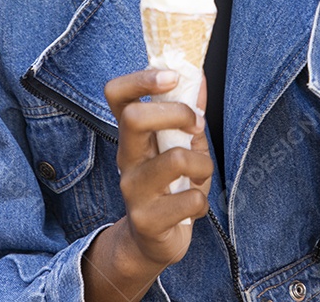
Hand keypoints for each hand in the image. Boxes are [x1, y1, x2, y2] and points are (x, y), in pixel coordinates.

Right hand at [104, 68, 212, 270]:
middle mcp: (126, 157)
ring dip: (203, 163)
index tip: (172, 76)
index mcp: (131, 134)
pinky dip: (203, 201)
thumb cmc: (170, 185)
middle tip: (196, 125)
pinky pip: (191, 200)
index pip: (116, 93)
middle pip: (135, 118)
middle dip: (177, 113)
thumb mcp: (180, 144)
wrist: (150, 242)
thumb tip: (201, 77)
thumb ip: (189, 113)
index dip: (142, 79)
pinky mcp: (147, 220)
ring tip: (200, 173)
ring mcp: (133, 190)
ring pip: (175, 159)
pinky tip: (193, 206)